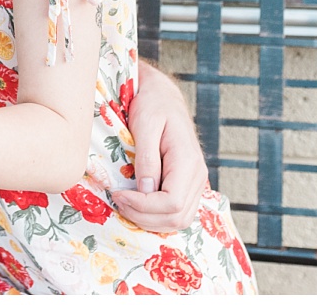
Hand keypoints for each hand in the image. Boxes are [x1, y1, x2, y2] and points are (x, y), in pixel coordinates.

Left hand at [111, 61, 207, 232]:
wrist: (162, 96)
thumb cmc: (152, 105)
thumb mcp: (145, 125)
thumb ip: (147, 159)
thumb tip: (146, 190)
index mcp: (188, 160)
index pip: (172, 202)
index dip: (143, 206)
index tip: (118, 195)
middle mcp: (197, 175)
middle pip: (177, 217)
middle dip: (144, 217)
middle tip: (118, 201)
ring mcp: (195, 182)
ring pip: (179, 220)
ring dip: (150, 221)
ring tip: (125, 204)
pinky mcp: (187, 184)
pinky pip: (177, 212)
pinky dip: (157, 216)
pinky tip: (137, 205)